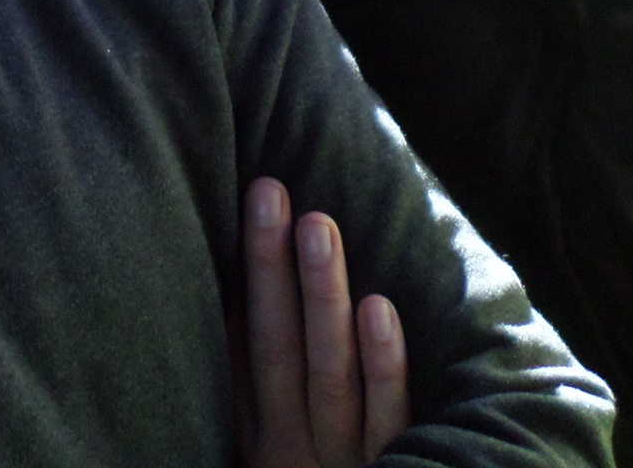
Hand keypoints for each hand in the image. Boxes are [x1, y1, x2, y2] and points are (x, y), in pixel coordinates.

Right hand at [240, 178, 410, 466]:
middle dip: (270, 269)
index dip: (242, 278)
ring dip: (321, 297)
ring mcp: (346, 463)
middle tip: (270, 191)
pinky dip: (383, 365)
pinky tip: (379, 309)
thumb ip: (261, 402)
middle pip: (278, 349)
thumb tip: (241, 307)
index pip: (242, 350)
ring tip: (319, 226)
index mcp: (262, 443)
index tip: (244, 202)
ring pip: (328, 372)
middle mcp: (296, 450)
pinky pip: (391, 419)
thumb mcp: (275, 460)